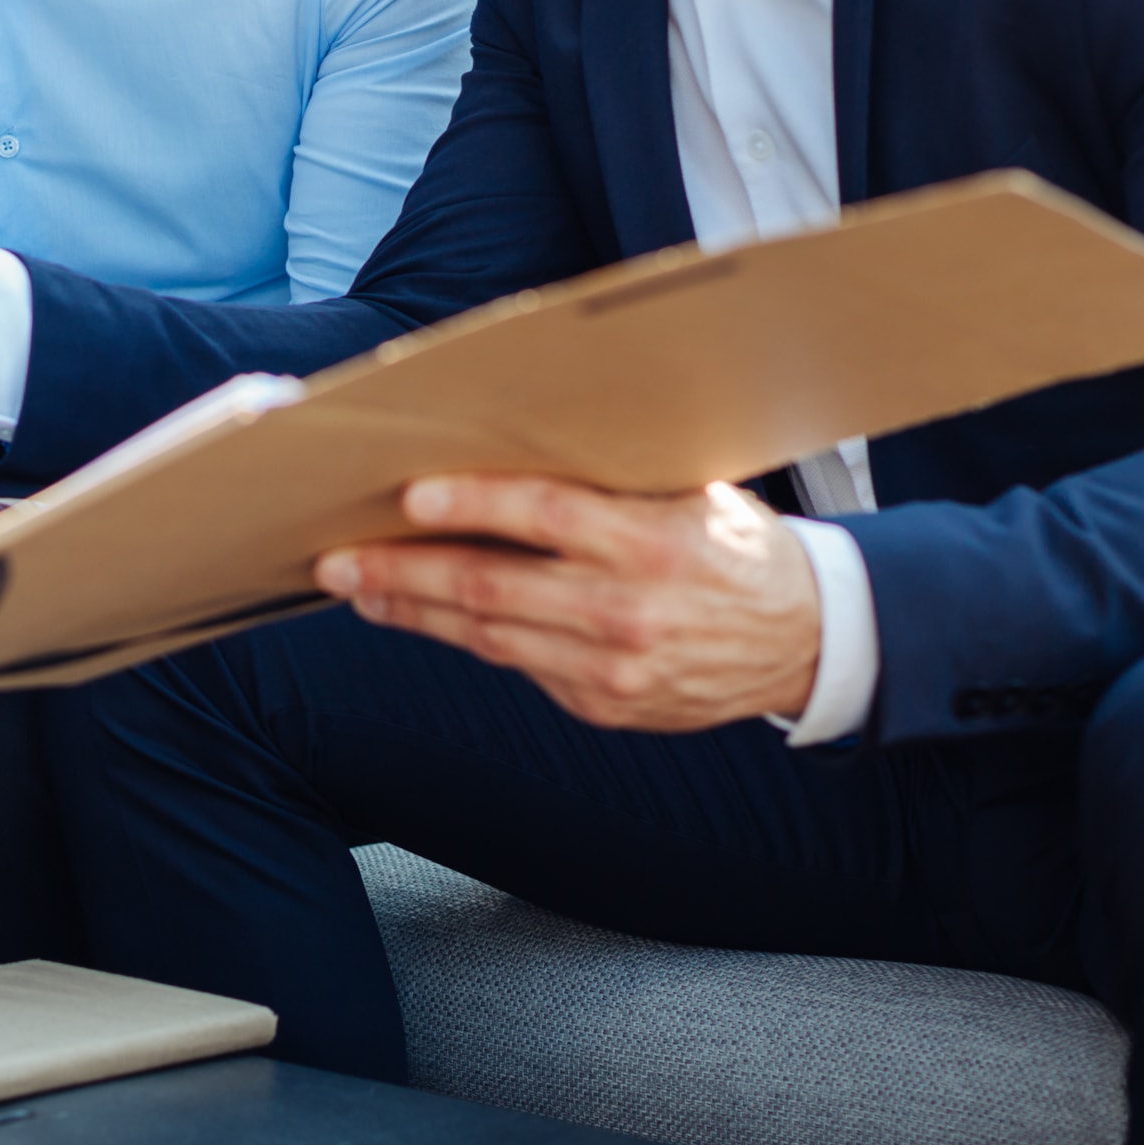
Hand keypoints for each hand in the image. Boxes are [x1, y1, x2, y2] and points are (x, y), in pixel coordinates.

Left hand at [314, 475, 821, 730]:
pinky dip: (465, 640)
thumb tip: (505, 439)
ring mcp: (613, 671)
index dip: (473, 505)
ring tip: (360, 589)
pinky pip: (519, 666)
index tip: (410, 496)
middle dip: (403, 573)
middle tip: (337, 559)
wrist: (805, 639)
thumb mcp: (688, 494)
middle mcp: (628, 612)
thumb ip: (608, 480)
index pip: (546, 516)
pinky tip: (422, 617)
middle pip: (493, 589)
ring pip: (490, 638)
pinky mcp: (603, 705)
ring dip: (414, 613)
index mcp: (653, 543)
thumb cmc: (732, 543)